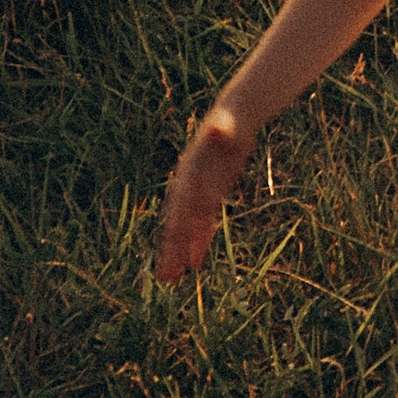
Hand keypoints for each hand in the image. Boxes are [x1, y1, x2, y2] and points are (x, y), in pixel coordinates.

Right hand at [154, 103, 257, 284]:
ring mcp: (198, 192)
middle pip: (179, 223)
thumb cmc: (229, 120)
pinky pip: (203, 223)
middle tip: (163, 279)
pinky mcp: (210, 195)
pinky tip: (196, 261)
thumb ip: (220, 130)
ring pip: (188, 228)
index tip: (173, 254)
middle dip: (171, 250)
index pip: (182, 205)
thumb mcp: (226, 124)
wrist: (234, 118)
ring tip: (171, 278)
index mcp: (190, 173)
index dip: (178, 229)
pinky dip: (199, 241)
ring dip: (181, 252)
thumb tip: (217, 128)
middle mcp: (189, 186)